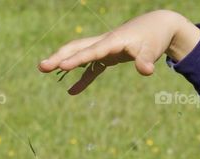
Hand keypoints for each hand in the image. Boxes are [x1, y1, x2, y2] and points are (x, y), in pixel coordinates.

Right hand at [37, 10, 199, 94]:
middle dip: (59, 56)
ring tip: (44, 69)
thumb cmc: (154, 38)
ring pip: (79, 53)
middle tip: (41, 66)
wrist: (157, 26)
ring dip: (63, 62)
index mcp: (113, 41)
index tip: (60, 66)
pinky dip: (82, 79)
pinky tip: (72, 92)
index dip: (76, 59)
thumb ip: (146, 61)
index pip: (91, 51)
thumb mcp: (152, 50)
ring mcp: (104, 48)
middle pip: (77, 48)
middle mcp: (104, 43)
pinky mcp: (108, 55)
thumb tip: (146, 71)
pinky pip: (91, 68)